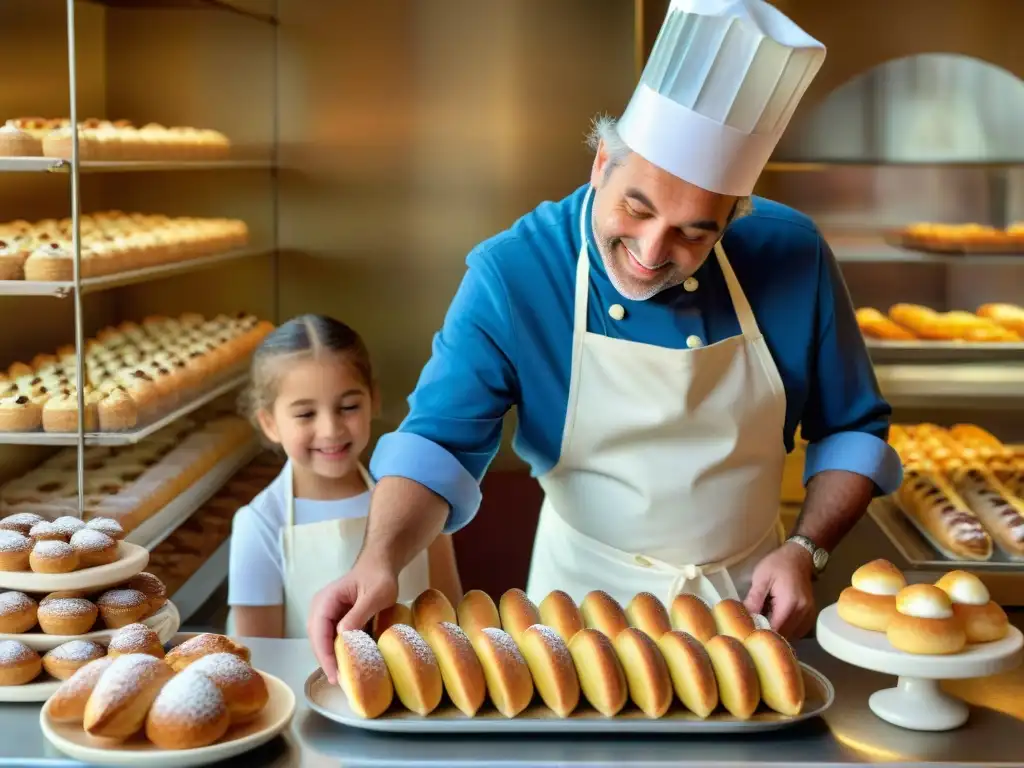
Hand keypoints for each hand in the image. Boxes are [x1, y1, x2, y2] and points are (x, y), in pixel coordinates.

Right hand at [307, 556, 398, 683]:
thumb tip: (342, 635)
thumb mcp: (374, 596)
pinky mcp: (334, 618)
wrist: (381, 565)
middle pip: (317, 639)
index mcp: (326, 600)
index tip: (335, 675)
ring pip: (322, 641)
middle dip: (326, 661)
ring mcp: (326, 613)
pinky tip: (346, 663)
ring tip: (343, 677)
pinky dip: (337, 650)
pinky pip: (331, 637)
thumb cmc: (379, 577)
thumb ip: (358, 614)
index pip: (319, 632)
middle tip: (340, 681)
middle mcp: (320, 607)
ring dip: (331, 658)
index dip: (325, 655)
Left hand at [743, 543, 815, 639]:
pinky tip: (777, 621)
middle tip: (755, 630)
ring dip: (779, 633)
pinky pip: (799, 630)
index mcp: (789, 603)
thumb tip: (745, 618)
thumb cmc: (777, 564)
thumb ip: (754, 599)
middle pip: (785, 635)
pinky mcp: (811, 613)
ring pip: (793, 635)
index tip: (749, 634)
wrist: (799, 556)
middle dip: (769, 635)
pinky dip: (788, 630)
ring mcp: (809, 613)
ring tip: (765, 624)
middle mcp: (803, 611)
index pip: (776, 629)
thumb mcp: (761, 578)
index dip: (762, 634)